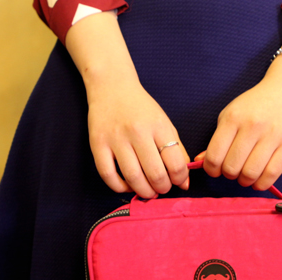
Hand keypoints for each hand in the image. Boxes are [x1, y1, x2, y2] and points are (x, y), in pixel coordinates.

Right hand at [87, 79, 189, 197]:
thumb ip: (177, 152)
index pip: (175, 163)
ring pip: (133, 178)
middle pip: (155, 174)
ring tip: (148, 191)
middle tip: (162, 188)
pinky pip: (108, 176)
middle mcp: (137, 132)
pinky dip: (120, 187)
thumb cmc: (141, 109)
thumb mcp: (165, 124)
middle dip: (162, 188)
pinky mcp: (97, 144)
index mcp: (158, 126)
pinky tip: (128, 186)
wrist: (111, 86)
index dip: (180, 179)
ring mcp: (116, 139)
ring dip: (144, 192)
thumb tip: (184, 183)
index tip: (178, 182)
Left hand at [200, 16, 281, 190]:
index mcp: (233, 118)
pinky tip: (259, 179)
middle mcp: (252, 126)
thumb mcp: (231, 115)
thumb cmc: (255, 105)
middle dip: (229, 175)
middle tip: (234, 170)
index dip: (212, 170)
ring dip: (245, 181)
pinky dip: (261, 184)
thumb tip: (200, 163)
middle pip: (232, 168)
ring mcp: (273, 136)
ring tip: (246, 175)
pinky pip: (271, 175)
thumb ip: (216, 140)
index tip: (216, 170)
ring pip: (250, 174)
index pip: (214, 157)